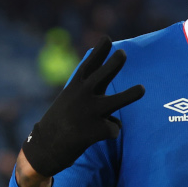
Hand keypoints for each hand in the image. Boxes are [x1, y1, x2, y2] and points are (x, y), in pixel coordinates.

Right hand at [20, 37, 144, 177]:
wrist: (45, 148)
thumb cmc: (60, 121)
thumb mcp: (69, 99)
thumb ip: (86, 87)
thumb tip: (103, 75)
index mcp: (75, 86)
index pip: (89, 64)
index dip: (100, 51)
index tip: (107, 39)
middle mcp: (83, 95)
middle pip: (104, 74)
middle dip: (115, 62)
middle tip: (123, 54)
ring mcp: (89, 112)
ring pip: (117, 101)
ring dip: (131, 95)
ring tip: (142, 89)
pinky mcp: (95, 130)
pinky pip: (114, 129)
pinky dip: (110, 132)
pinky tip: (99, 134)